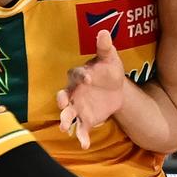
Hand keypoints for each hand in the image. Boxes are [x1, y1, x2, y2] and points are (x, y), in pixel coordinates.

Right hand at [56, 30, 125, 149]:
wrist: (115, 88)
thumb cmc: (109, 70)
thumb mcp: (110, 59)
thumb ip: (105, 47)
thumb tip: (104, 31)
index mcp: (80, 75)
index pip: (77, 74)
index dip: (82, 76)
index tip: (90, 79)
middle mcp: (73, 91)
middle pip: (63, 97)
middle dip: (62, 102)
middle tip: (63, 107)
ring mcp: (77, 106)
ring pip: (68, 114)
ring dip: (66, 121)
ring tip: (66, 129)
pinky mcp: (85, 118)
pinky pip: (80, 128)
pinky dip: (81, 136)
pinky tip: (84, 145)